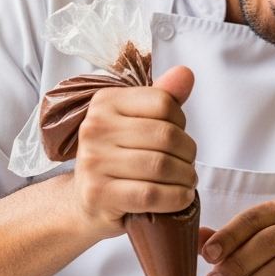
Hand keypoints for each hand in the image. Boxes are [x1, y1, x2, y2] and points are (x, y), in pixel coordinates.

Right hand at [73, 65, 197, 239]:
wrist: (86, 202)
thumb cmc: (118, 158)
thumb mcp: (137, 122)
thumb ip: (163, 98)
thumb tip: (186, 73)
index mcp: (105, 102)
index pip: (163, 103)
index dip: (181, 122)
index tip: (178, 136)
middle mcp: (94, 127)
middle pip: (165, 135)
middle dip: (188, 154)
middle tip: (187, 165)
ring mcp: (93, 161)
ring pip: (161, 166)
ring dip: (186, 178)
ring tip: (186, 181)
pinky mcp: (98, 193)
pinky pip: (151, 194)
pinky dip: (176, 198)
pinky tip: (180, 197)